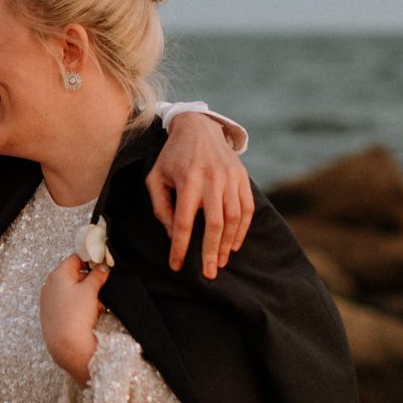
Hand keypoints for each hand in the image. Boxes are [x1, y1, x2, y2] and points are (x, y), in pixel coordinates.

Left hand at [40, 252, 108, 383]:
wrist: (66, 346)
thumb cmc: (75, 316)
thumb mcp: (90, 290)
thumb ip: (97, 275)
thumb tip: (102, 267)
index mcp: (57, 275)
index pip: (75, 259)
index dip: (90, 261)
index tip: (102, 266)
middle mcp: (49, 286)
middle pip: (73, 275)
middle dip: (89, 281)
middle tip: (101, 289)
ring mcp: (49, 301)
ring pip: (73, 291)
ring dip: (86, 295)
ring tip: (96, 306)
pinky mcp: (52, 314)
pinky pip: (69, 304)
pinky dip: (80, 306)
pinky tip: (89, 314)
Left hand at [148, 112, 252, 278]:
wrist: (199, 128)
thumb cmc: (173, 157)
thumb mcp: (156, 177)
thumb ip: (161, 207)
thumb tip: (174, 234)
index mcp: (187, 180)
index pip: (184, 222)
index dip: (180, 247)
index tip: (177, 265)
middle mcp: (212, 179)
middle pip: (214, 225)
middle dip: (211, 253)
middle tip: (208, 274)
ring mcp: (230, 178)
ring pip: (234, 219)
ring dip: (228, 244)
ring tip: (220, 262)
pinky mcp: (242, 178)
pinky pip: (247, 209)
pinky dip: (242, 230)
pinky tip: (234, 244)